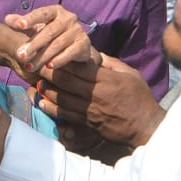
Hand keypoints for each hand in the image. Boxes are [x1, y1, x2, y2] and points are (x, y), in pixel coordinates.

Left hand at [3, 4, 99, 75]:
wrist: (77, 46)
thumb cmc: (52, 35)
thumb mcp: (37, 28)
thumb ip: (22, 24)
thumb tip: (7, 18)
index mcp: (55, 11)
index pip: (41, 13)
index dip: (30, 19)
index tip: (19, 26)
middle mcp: (68, 18)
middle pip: (49, 31)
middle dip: (33, 44)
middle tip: (20, 56)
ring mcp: (78, 30)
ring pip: (58, 44)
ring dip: (43, 56)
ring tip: (30, 67)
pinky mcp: (84, 44)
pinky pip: (71, 52)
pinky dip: (60, 59)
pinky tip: (49, 67)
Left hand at [34, 52, 163, 148]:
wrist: (144, 127)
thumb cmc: (140, 98)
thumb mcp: (130, 75)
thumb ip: (112, 64)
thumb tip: (95, 54)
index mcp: (106, 80)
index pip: (80, 68)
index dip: (63, 61)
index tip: (51, 54)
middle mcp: (95, 94)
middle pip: (67, 81)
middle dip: (50, 73)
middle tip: (36, 66)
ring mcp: (90, 110)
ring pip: (63, 98)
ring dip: (47, 90)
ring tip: (37, 83)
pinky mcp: (87, 123)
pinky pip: (66, 114)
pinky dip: (52, 108)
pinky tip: (42, 103)